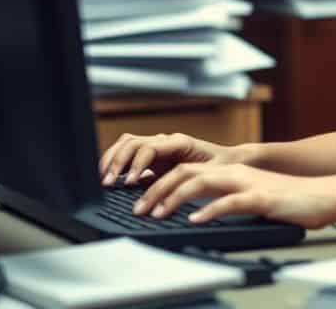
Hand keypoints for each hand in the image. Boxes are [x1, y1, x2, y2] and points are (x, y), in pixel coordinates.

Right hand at [98, 132, 240, 186]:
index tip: (128, 182)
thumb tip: (169, 194)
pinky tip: (111, 179)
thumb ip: (189, 181)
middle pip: (132, 142)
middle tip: (108, 183)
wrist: (231, 161)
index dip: (136, 164)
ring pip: (127, 144)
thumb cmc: (223, 167)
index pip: (149, 148)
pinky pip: (130, 154)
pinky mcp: (154, 157)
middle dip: (117, 162)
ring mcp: (158, 147)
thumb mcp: (209, 175)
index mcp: (179, 142)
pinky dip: (117, 163)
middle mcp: (166, 141)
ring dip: (113, 160)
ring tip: (104, 180)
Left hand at [132, 162, 335, 229]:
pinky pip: (230, 202)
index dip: (160, 183)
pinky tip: (195, 221)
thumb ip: (225, 199)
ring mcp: (248, 184)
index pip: (185, 171)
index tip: (142, 200)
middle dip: (157, 189)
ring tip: (157, 213)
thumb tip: (198, 213)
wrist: (323, 195)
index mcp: (230, 171)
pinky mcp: (261, 198)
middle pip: (186, 172)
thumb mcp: (250, 196)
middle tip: (138, 207)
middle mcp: (235, 172)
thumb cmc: (288, 200)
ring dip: (174, 198)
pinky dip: (209, 211)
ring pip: (202, 183)